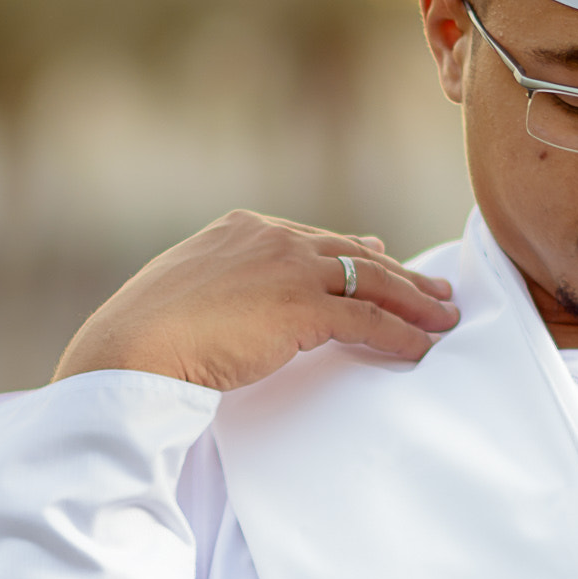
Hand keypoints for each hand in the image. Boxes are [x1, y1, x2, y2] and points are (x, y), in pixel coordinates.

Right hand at [52, 211, 459, 391]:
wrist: (131, 349)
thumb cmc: (146, 335)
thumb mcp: (188, 291)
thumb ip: (227, 284)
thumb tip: (254, 298)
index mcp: (241, 229)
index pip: (314, 239)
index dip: (356, 255)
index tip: (384, 263)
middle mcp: (272, 238)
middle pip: (353, 255)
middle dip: (402, 276)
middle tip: (437, 292)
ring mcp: (290, 268)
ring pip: (372, 282)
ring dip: (415, 302)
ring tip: (446, 319)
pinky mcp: (303, 308)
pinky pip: (368, 319)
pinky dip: (400, 333)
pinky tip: (420, 348)